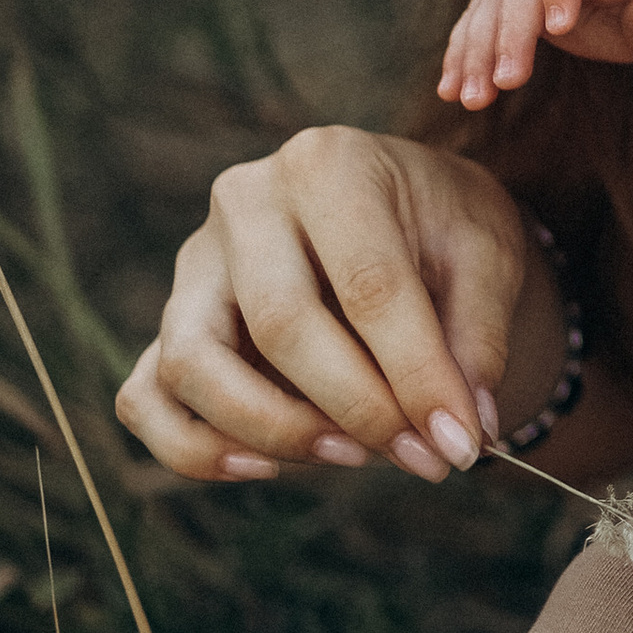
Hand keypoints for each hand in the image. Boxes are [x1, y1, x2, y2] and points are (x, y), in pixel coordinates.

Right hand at [116, 129, 537, 485]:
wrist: (405, 208)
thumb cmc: (444, 226)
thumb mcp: (487, 255)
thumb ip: (475, 339)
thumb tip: (462, 432)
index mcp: (328, 164)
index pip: (369, 284)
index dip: (416, 376)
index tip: (460, 444)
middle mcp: (245, 203)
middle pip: (279, 324)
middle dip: (357, 409)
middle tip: (424, 459)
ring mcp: (195, 264)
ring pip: (191, 364)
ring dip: (273, 431)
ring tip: (353, 458)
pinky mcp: (173, 321)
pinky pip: (145, 398)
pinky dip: (193, 448)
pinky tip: (267, 467)